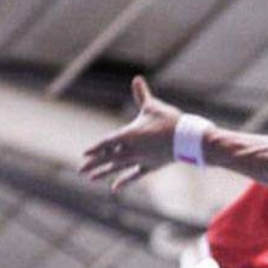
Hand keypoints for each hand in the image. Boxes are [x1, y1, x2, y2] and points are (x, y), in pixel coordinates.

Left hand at [80, 76, 180, 190]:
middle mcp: (131, 150)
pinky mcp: (150, 166)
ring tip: (91, 178)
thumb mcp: (153, 106)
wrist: (187, 140)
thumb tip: (137, 79)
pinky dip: (124, 181)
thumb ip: (141, 94)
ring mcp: (140, 160)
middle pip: (108, 157)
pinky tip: (114, 188)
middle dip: (94, 163)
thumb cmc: (169, 121)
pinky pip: (134, 175)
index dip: (95, 148)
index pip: (106, 143)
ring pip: (118, 167)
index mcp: (128, 135)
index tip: (85, 154)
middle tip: (81, 170)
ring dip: (104, 172)